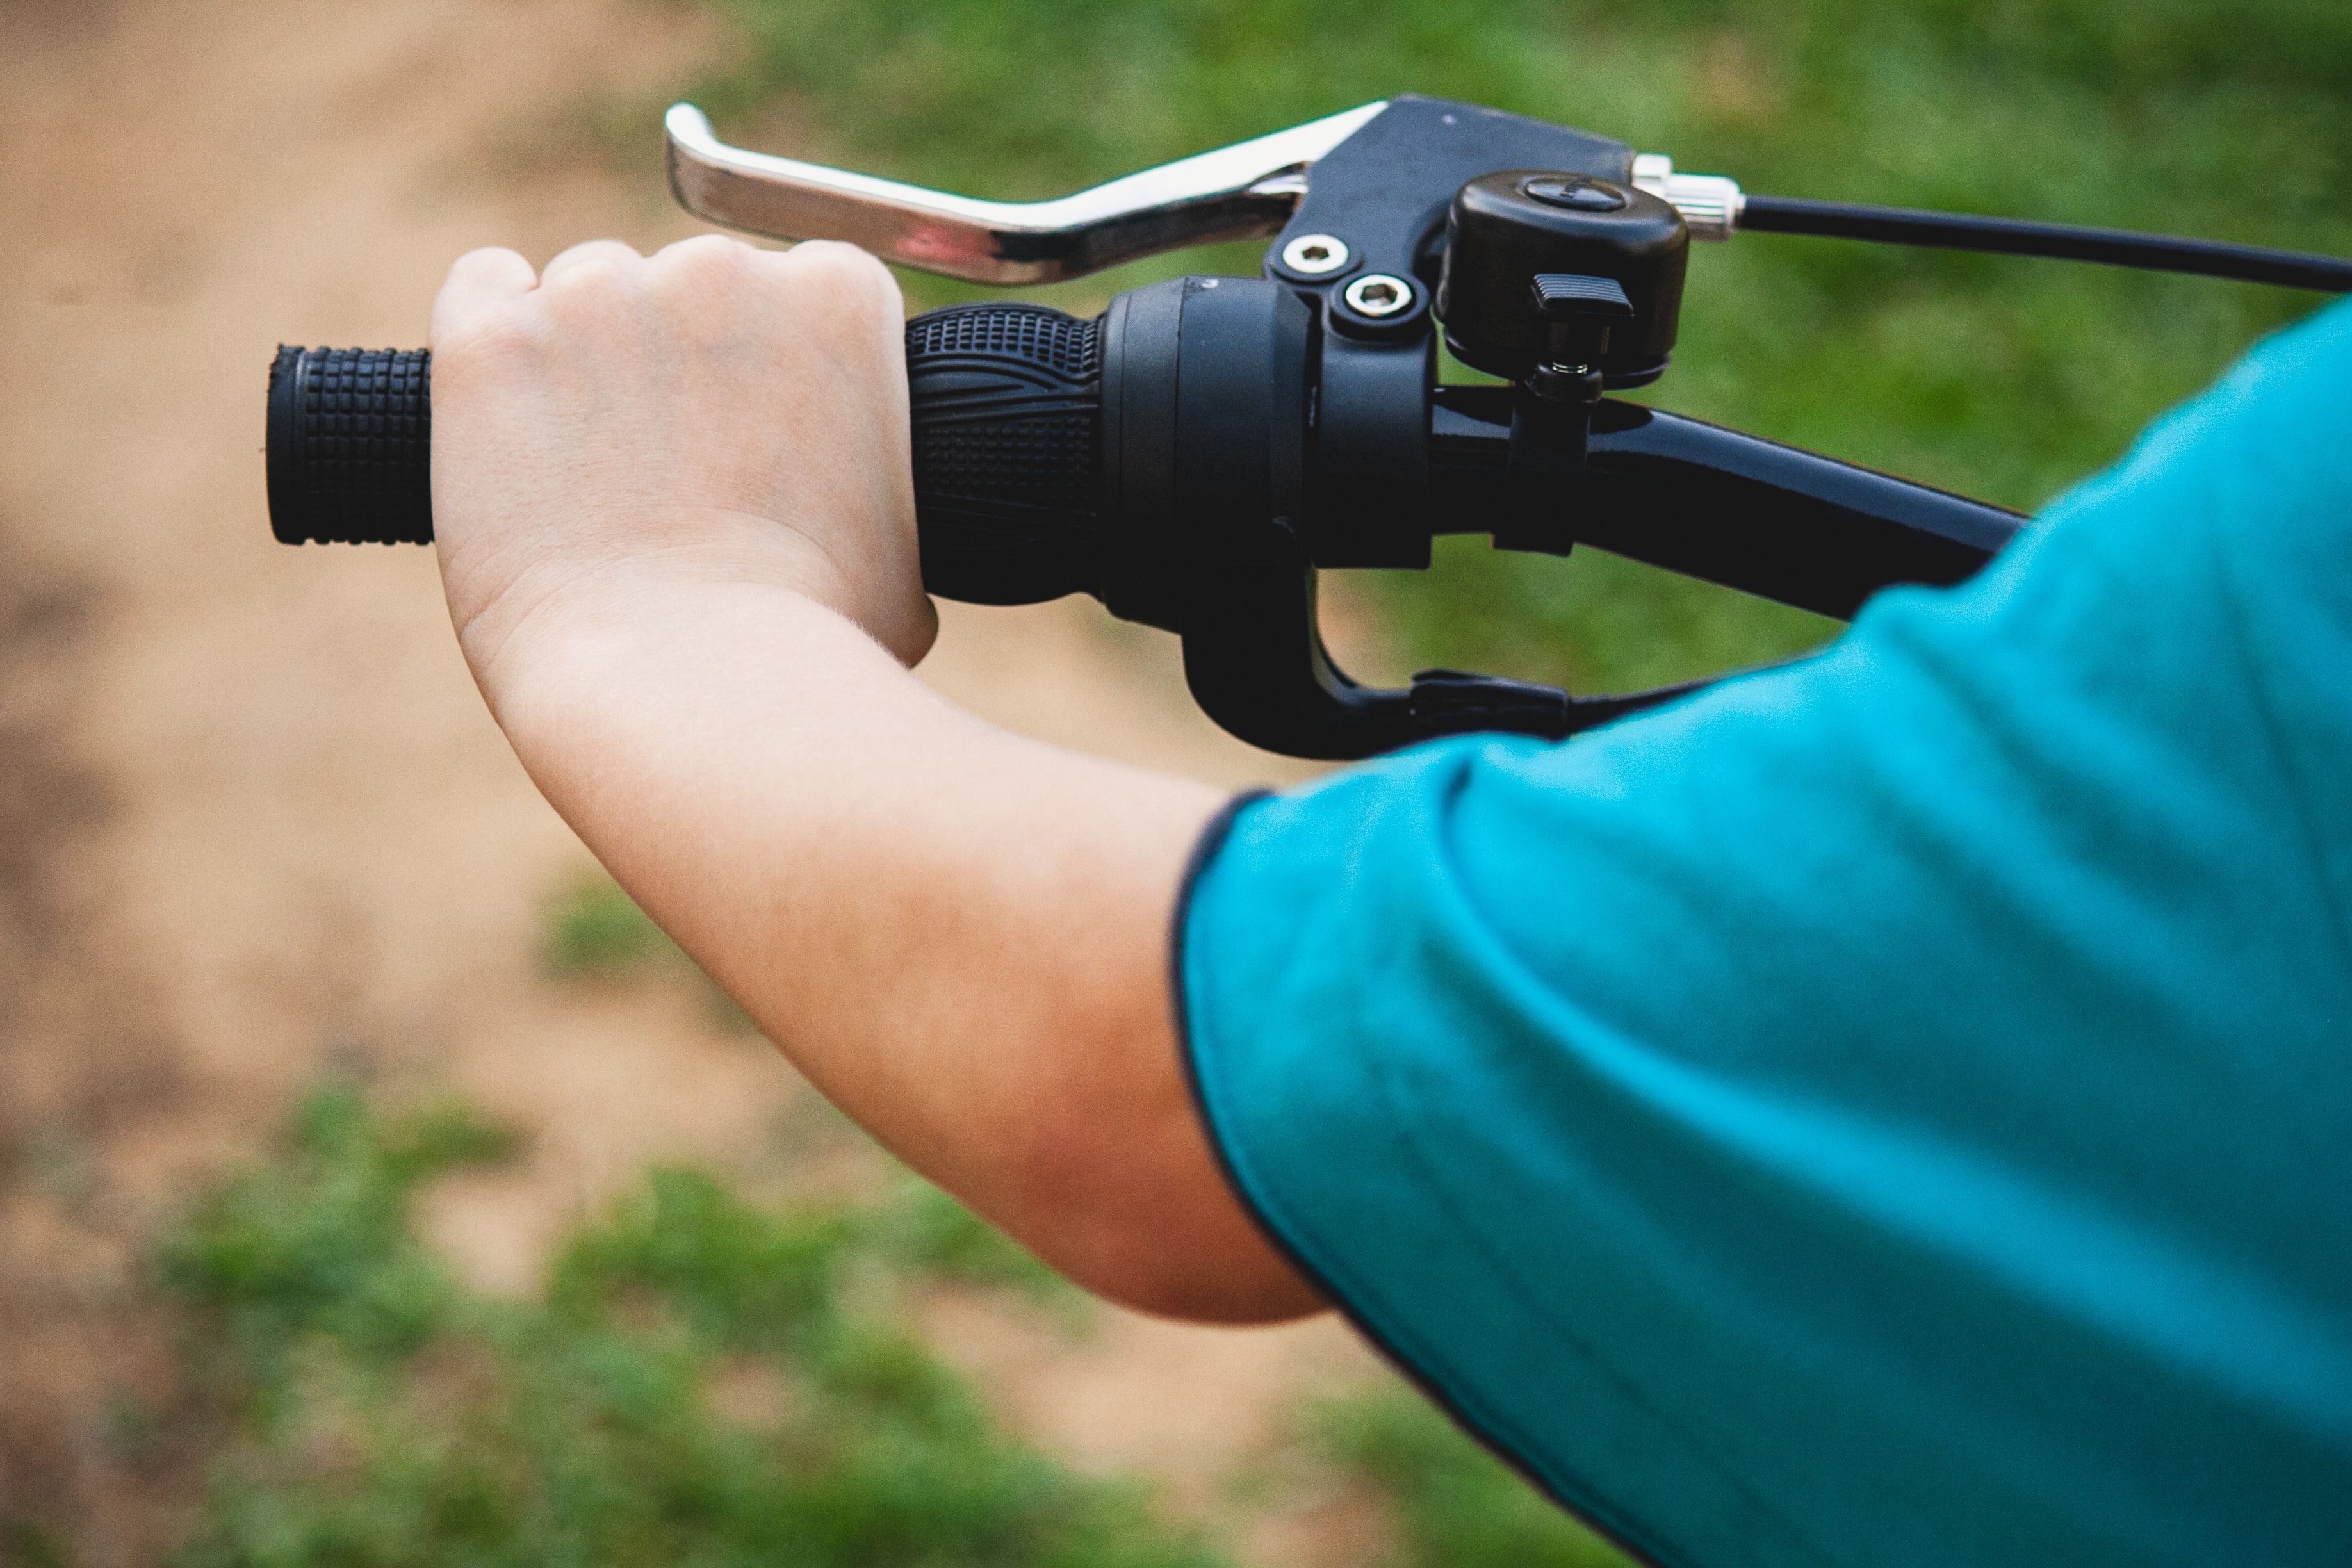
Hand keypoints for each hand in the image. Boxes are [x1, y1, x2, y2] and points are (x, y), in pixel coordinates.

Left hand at [426, 234, 936, 698]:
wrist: (691, 694)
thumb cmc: (814, 646)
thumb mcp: (907, 543)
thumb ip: (875, 471)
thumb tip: (853, 496)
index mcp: (841, 297)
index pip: (802, 287)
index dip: (778, 368)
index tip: (761, 436)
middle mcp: (723, 269)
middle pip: (693, 287)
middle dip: (686, 368)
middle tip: (680, 479)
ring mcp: (598, 297)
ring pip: (589, 294)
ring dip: (594, 363)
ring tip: (598, 482)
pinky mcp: (492, 341)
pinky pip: (484, 288)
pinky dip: (494, 328)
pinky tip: (513, 401)